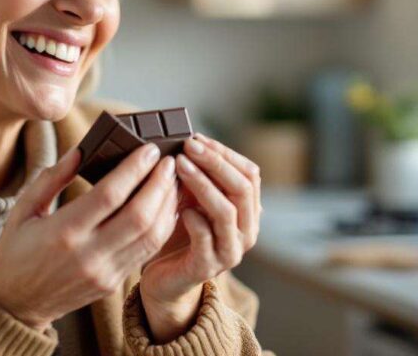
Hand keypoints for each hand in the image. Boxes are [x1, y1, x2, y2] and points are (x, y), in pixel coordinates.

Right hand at [0, 142, 178, 330]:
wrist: (15, 305)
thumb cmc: (16, 252)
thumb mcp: (23, 210)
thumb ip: (51, 178)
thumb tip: (81, 150)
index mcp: (62, 232)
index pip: (109, 195)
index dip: (134, 169)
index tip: (150, 150)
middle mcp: (88, 255)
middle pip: (139, 216)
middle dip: (160, 184)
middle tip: (170, 161)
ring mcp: (104, 272)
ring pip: (150, 236)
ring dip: (167, 205)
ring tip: (172, 180)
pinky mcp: (113, 283)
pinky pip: (146, 252)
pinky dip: (162, 227)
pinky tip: (166, 207)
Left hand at [138, 133, 261, 342]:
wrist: (167, 279)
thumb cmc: (180, 232)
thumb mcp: (192, 198)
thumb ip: (200, 176)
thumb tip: (191, 140)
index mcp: (248, 212)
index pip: (250, 174)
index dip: (225, 153)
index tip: (198, 138)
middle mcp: (246, 232)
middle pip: (242, 189)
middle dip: (215, 163)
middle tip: (189, 146)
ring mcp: (229, 252)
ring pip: (226, 212)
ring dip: (203, 184)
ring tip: (180, 166)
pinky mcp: (207, 267)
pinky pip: (205, 239)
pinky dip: (194, 219)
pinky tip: (180, 207)